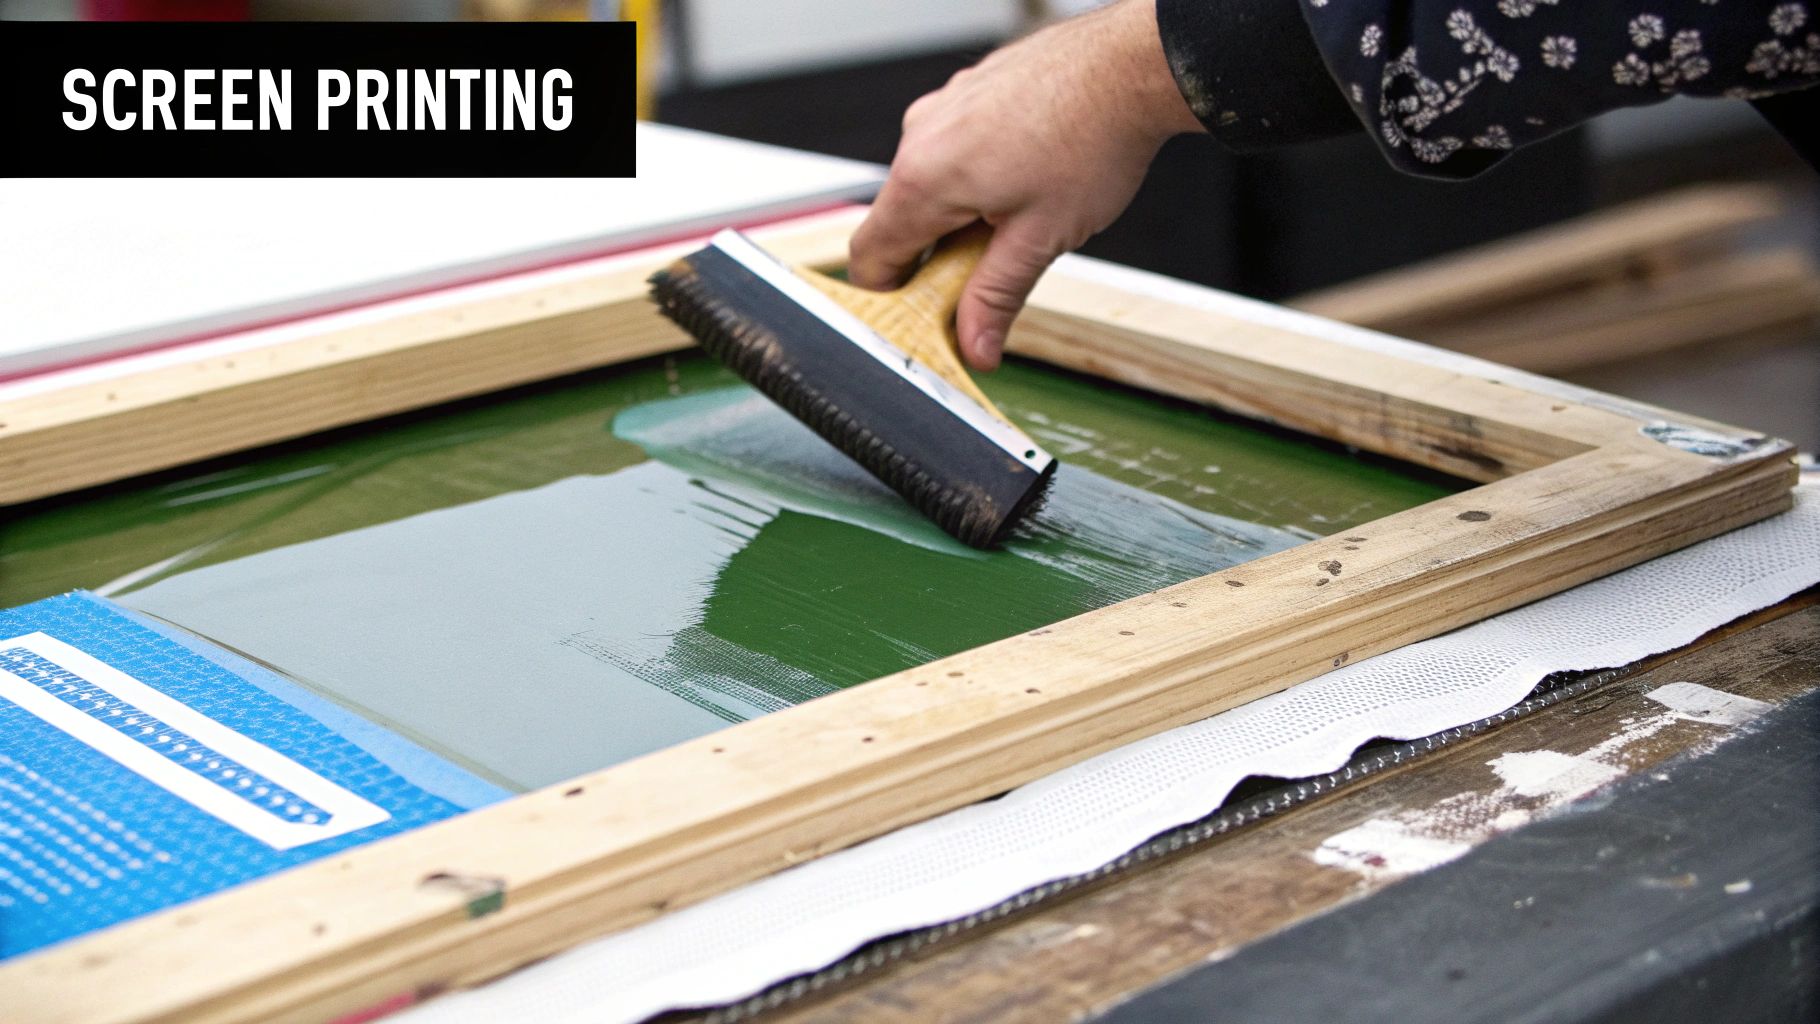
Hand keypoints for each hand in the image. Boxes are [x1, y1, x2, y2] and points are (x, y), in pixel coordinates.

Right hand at [849, 0, 1202, 370]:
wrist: (1134, 66)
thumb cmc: (1093, 137)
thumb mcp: (1040, 239)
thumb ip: (996, 298)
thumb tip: (975, 346)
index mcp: (923, 178)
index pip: (870, 256)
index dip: (890, 298)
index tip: (921, 318)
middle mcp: (921, 135)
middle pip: (901, 221)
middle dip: (936, 258)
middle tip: (989, 275)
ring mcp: (944, 107)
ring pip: (931, 184)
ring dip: (961, 216)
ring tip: (1020, 221)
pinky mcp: (969, 92)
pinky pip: (953, 149)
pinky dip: (977, 178)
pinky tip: (1027, 183)